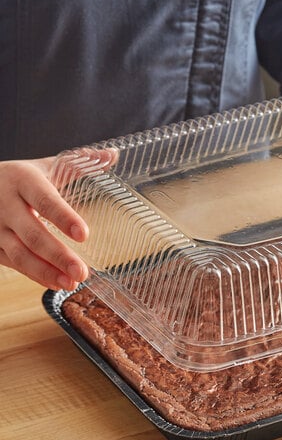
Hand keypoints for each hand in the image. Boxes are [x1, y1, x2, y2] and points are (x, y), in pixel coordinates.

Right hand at [0, 157, 88, 289]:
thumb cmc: (19, 177)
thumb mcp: (46, 165)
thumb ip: (78, 162)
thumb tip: (113, 156)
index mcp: (23, 180)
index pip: (44, 200)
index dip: (63, 218)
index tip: (84, 234)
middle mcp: (6, 204)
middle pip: (32, 234)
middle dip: (58, 255)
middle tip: (82, 272)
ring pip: (19, 253)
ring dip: (46, 271)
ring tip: (71, 282)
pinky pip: (12, 263)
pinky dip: (34, 274)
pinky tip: (55, 283)